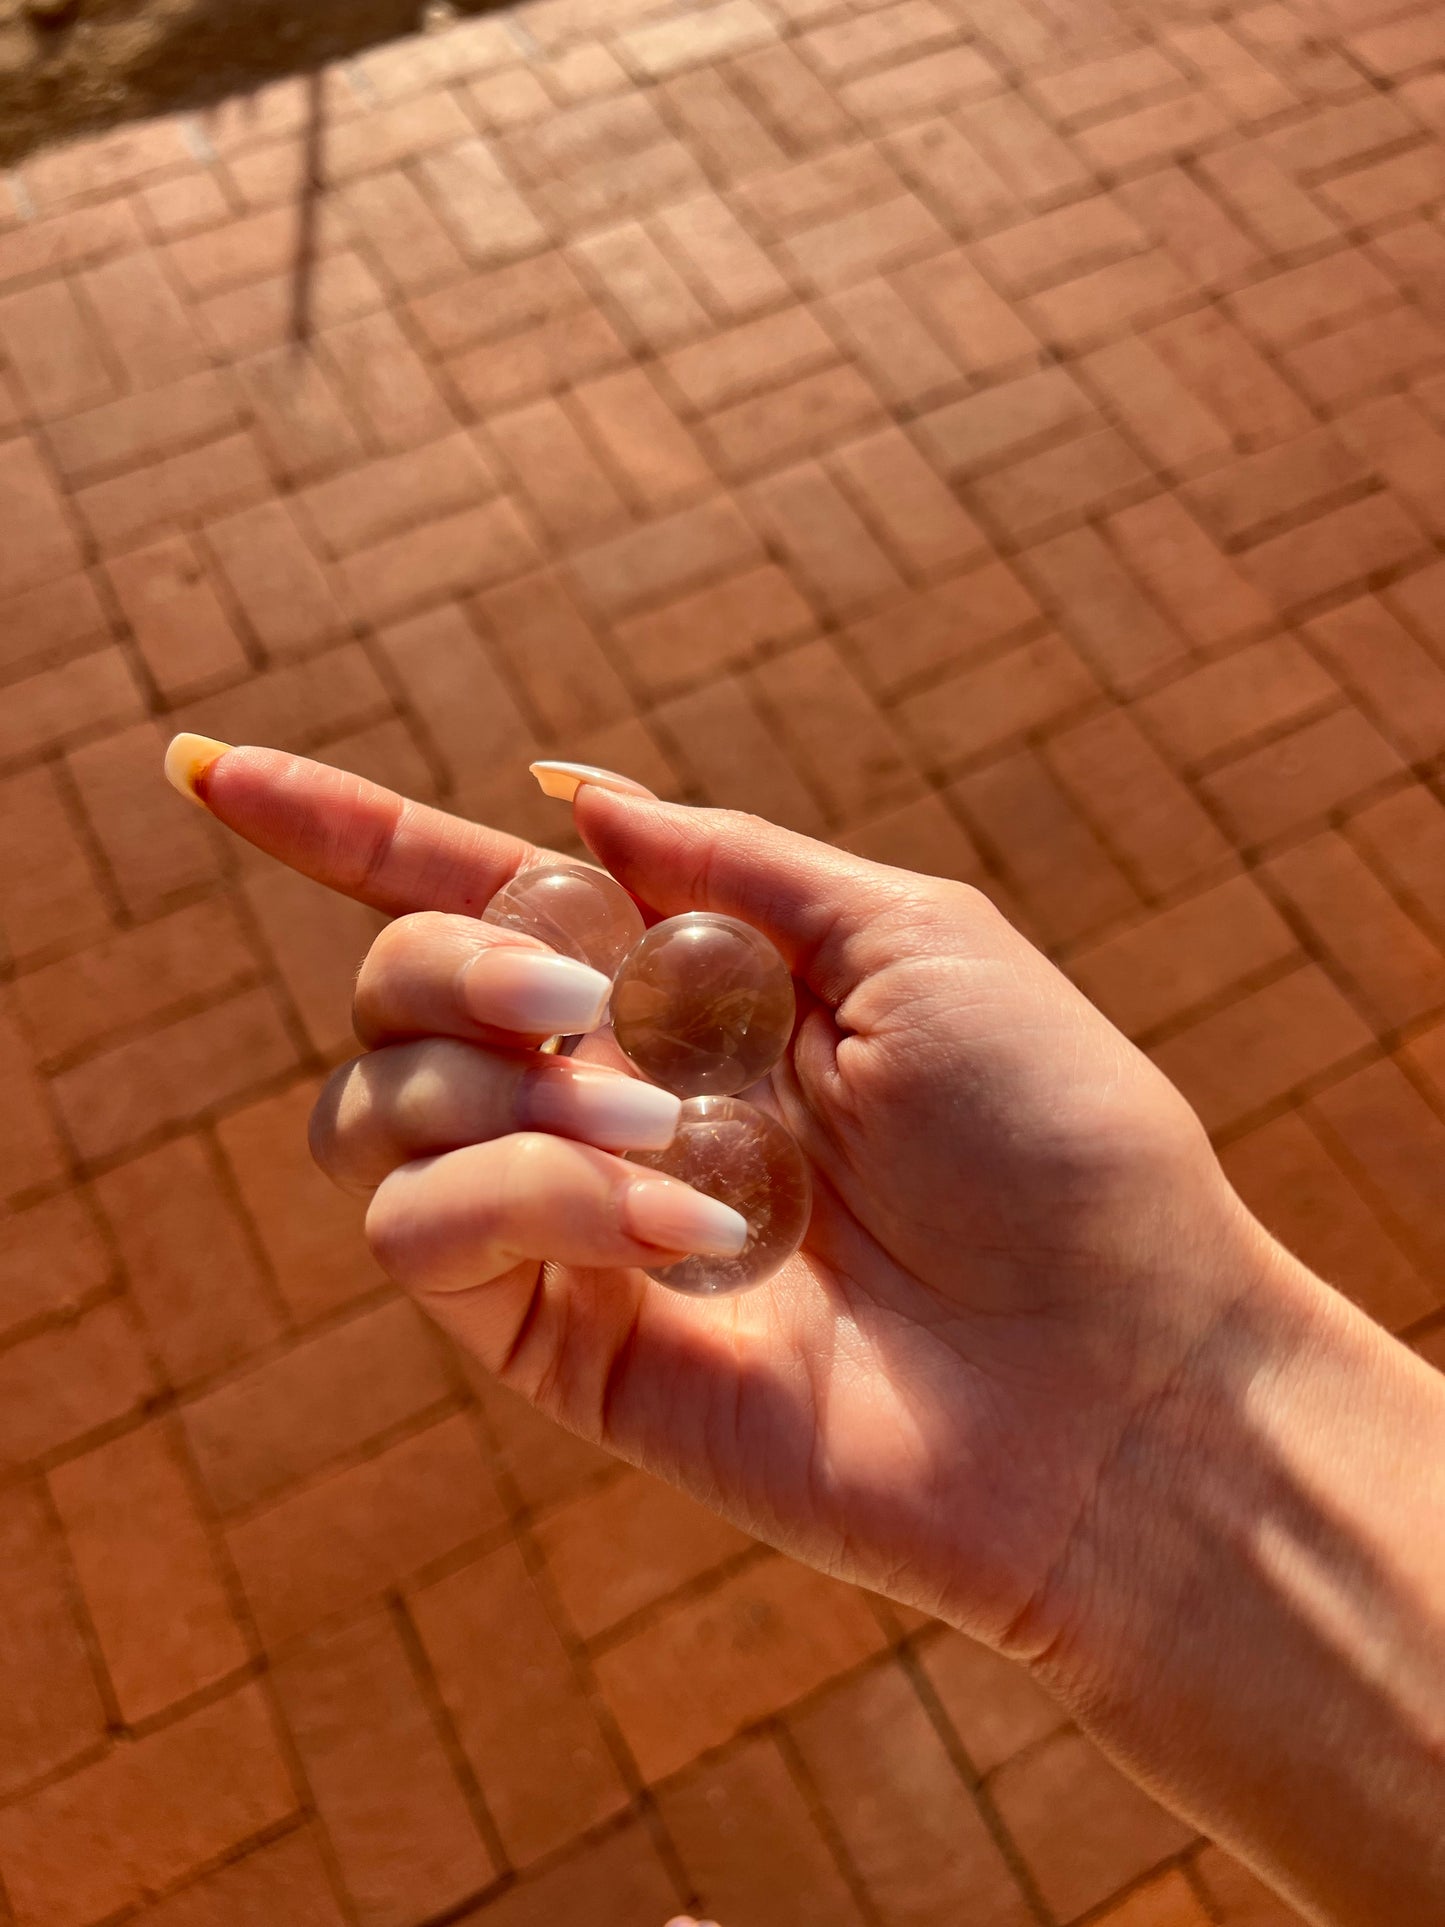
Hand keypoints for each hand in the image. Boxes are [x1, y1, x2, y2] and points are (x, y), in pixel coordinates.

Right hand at [177, 745, 1273, 1660]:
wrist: (1113, 1375)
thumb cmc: (1051, 1138)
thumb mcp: (911, 936)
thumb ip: (723, 861)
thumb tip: (553, 794)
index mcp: (680, 986)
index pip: (468, 892)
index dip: (335, 829)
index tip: (207, 767)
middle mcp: (604, 1091)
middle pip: (395, 986)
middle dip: (453, 960)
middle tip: (582, 992)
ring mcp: (571, 1219)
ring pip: (372, 1110)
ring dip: (497, 1084)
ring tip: (665, 1137)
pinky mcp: (558, 1341)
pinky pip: (423, 1234)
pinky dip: (532, 1194)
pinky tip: (678, 1226)